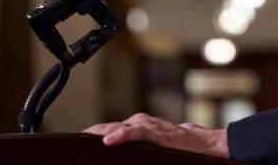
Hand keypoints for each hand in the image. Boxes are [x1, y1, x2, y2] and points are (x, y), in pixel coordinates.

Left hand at [84, 112, 228, 157]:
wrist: (208, 145)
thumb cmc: (183, 149)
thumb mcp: (156, 150)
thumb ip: (139, 149)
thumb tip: (119, 153)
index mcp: (139, 129)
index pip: (109, 131)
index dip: (91, 136)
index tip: (73, 144)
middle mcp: (141, 124)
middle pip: (108, 128)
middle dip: (89, 135)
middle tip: (68, 145)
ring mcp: (150, 127)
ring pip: (119, 127)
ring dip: (100, 133)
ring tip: (82, 140)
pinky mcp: (159, 133)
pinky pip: (137, 132)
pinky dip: (122, 135)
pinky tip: (108, 141)